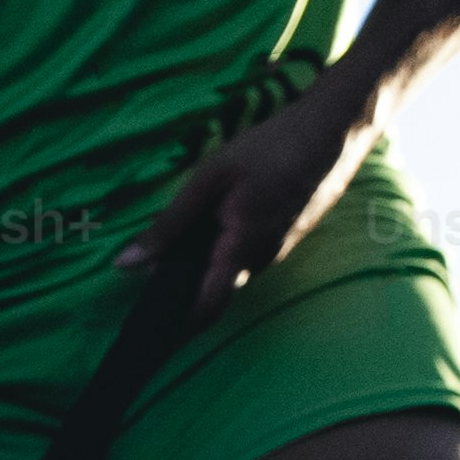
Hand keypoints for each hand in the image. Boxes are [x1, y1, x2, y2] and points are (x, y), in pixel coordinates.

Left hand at [150, 71, 383, 315]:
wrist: (333, 130)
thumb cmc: (269, 148)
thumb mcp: (208, 181)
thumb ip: (169, 225)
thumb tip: (126, 265)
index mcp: (240, 251)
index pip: (205, 309)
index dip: (177, 325)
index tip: (148, 329)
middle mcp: (262, 260)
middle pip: (215, 289)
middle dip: (185, 287)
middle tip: (153, 274)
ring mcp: (279, 249)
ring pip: (232, 269)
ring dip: (207, 263)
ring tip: (180, 243)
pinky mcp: (287, 236)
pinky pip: (249, 253)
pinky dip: (227, 247)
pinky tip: (217, 223)